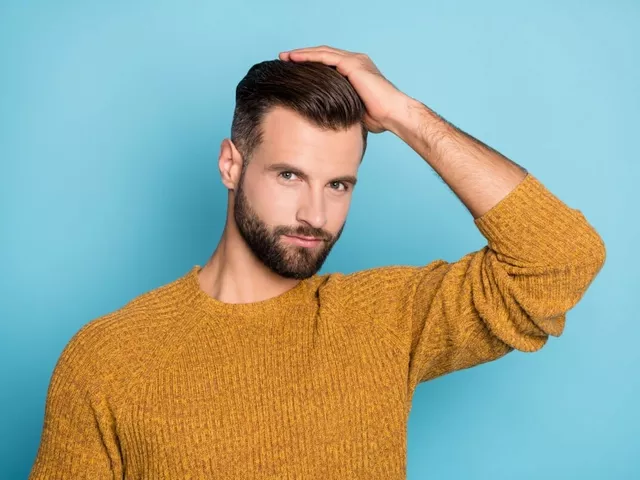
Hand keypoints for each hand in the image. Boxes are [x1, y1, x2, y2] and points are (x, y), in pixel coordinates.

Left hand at [279, 46, 409, 133]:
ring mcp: (354, 61)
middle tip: (284, 59)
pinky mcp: (352, 64)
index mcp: (355, 71)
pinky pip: (326, 57)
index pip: (328, 64)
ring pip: (322, 53)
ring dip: (301, 54)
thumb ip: (340, 105)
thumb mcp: (352, 109)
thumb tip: (325, 117)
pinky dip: (309, 57)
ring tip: (285, 57)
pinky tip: (295, 59)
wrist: (393, 114)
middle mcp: (355, 61)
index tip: (294, 70)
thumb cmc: (378, 117)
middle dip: (302, 56)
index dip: (310, 65)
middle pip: (323, 55)